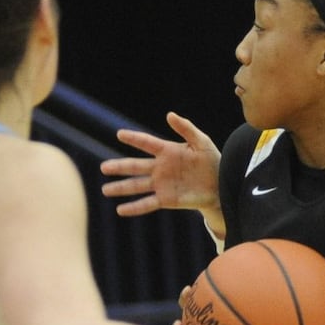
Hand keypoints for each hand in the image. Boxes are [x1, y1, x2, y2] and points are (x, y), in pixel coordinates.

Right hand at [99, 112, 220, 217]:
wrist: (221, 184)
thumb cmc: (212, 160)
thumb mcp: (201, 142)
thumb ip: (186, 128)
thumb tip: (169, 114)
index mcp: (167, 151)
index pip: (146, 143)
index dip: (134, 138)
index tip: (120, 134)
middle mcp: (160, 168)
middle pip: (135, 166)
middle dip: (119, 166)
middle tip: (103, 168)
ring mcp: (161, 184)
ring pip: (136, 186)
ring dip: (121, 188)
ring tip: (105, 190)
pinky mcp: (166, 199)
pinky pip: (147, 203)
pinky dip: (134, 207)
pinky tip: (120, 210)